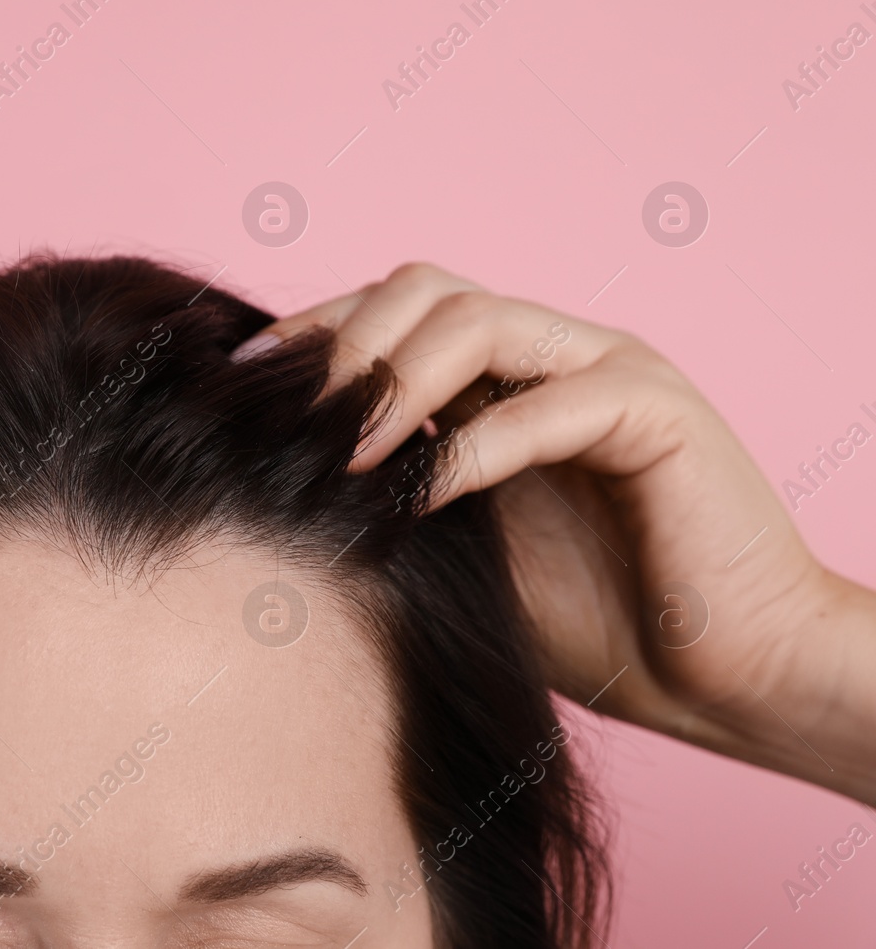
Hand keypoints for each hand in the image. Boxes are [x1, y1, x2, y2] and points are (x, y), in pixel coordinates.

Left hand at [238, 263, 875, 802]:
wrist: (726, 678)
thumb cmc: (595, 620)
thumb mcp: (459, 545)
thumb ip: (393, 489)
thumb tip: (278, 473)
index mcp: (502, 374)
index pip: (390, 311)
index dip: (312, 336)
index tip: (240, 385)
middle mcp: (552, 353)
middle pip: (424, 288)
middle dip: (347, 346)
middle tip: (293, 423)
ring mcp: (609, 370)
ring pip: (480, 319)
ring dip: (398, 384)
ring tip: (348, 456)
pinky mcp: (660, 412)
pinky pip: (553, 402)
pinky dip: (478, 448)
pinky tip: (426, 498)